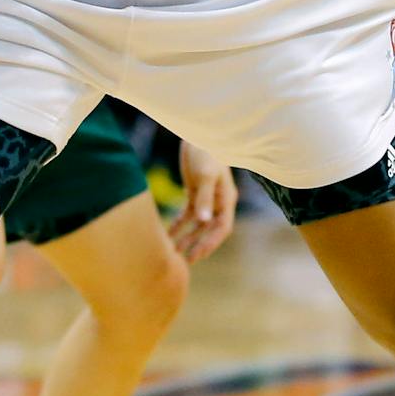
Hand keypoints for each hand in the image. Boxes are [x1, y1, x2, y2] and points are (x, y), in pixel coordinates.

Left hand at [168, 140, 236, 262]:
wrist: (197, 133)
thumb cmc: (205, 151)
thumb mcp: (205, 174)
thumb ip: (204, 197)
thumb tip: (203, 220)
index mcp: (226, 199)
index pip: (222, 228)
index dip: (210, 244)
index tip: (197, 256)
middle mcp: (218, 202)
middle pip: (209, 230)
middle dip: (198, 246)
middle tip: (184, 262)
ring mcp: (206, 198)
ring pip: (198, 225)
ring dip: (187, 238)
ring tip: (173, 253)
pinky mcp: (194, 193)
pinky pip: (188, 214)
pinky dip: (179, 224)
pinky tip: (168, 234)